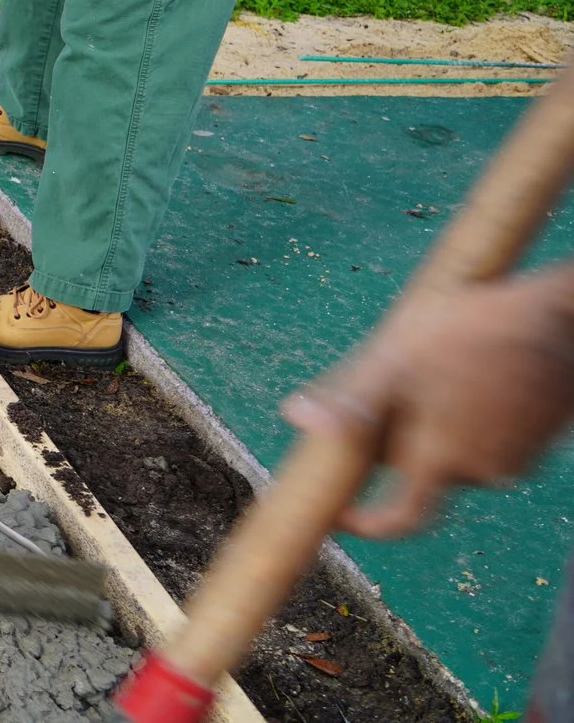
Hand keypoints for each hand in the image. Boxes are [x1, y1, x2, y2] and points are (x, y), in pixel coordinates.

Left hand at [282, 267, 573, 538]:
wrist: (560, 320)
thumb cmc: (474, 333)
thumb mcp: (396, 359)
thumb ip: (351, 399)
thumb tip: (297, 418)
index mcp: (442, 461)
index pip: (401, 517)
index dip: (368, 524)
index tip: (342, 516)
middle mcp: (483, 471)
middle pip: (422, 470)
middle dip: (398, 438)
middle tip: (391, 384)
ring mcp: (517, 456)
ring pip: (453, 448)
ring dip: (435, 419)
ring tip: (438, 364)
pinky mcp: (538, 437)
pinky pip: (486, 434)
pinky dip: (467, 412)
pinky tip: (469, 369)